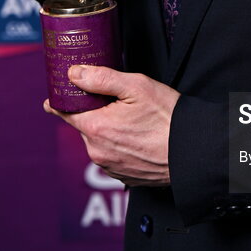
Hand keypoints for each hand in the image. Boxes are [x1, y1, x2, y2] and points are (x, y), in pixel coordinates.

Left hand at [44, 67, 180, 185]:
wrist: (193, 151)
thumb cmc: (168, 118)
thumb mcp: (137, 86)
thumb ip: (102, 78)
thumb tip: (74, 73)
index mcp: (96, 128)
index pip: (64, 112)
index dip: (61, 100)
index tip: (56, 95)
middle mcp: (97, 152)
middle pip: (85, 125)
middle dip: (95, 113)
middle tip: (117, 102)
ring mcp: (110, 167)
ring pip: (99, 141)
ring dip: (108, 130)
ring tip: (134, 121)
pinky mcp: (123, 177)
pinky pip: (112, 156)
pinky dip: (120, 146)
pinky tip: (139, 138)